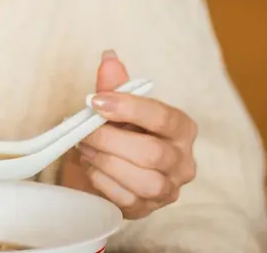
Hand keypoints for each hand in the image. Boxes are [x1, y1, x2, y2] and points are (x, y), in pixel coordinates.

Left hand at [62, 51, 197, 218]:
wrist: (107, 166)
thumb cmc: (119, 131)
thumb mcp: (116, 106)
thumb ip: (115, 84)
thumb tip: (108, 57)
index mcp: (181, 129)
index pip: (164, 117)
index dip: (128, 108)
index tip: (94, 100)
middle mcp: (183, 161)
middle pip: (152, 153)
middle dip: (109, 140)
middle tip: (83, 131)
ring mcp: (168, 190)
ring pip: (144, 182)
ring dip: (105, 162)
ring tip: (85, 148)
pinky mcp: (148, 210)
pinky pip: (127, 200)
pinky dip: (102, 182)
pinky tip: (91, 168)